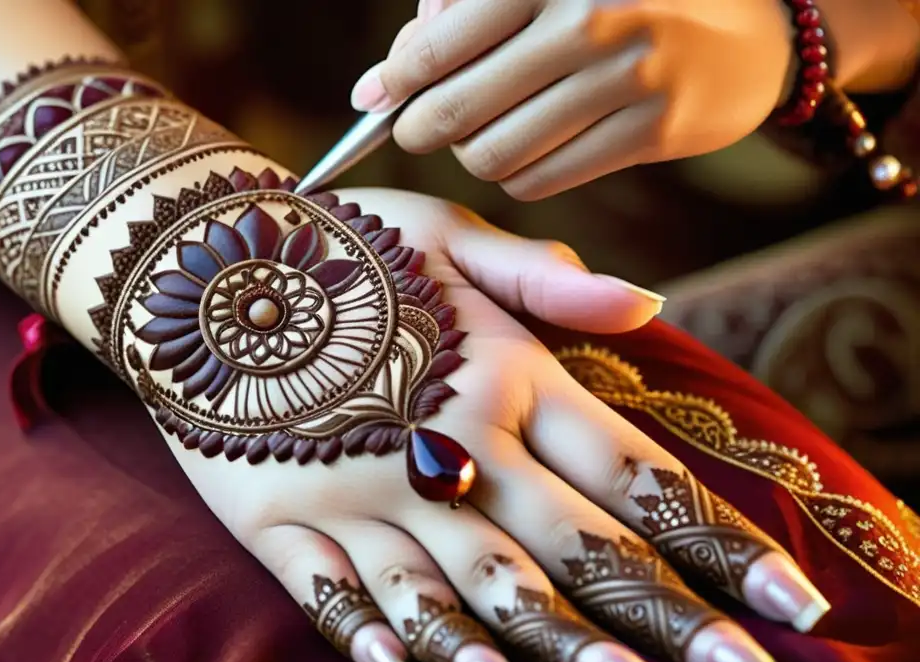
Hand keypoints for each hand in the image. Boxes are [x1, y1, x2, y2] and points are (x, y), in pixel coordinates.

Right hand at [132, 187, 828, 661]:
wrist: (198, 259)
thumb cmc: (340, 247)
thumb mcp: (448, 237)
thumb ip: (545, 279)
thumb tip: (648, 308)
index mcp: (499, 375)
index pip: (628, 471)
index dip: (716, 539)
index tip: (788, 605)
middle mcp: (442, 441)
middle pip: (569, 546)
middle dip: (663, 617)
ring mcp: (356, 489)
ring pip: (463, 584)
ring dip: (543, 643)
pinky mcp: (276, 518)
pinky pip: (333, 593)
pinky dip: (379, 633)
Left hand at [352, 0, 795, 198]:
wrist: (749, 28)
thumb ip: (468, 5)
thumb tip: (393, 69)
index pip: (439, 45)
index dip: (394, 79)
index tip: (374, 97)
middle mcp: (592, 19)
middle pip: (458, 109)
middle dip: (418, 127)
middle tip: (412, 129)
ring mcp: (628, 79)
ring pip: (497, 154)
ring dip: (471, 154)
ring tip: (475, 138)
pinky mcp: (653, 132)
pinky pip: (543, 180)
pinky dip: (517, 176)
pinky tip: (522, 155)